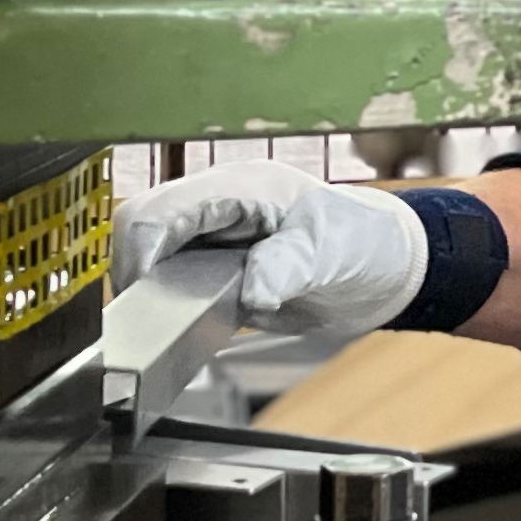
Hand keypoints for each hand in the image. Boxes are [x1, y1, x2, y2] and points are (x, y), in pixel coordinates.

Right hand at [108, 160, 429, 336]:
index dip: (140, 253)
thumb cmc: (366, 243)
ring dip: (149, 295)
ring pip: (149, 261)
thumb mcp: (333, 253)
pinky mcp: (215, 271)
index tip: (144, 297)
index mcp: (240, 188)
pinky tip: (183, 332)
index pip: (158, 210)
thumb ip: (290, 267)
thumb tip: (250, 292)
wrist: (384, 269)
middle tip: (150, 324)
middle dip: (136, 275)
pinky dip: (169, 310)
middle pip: (139, 231)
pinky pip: (172, 287)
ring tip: (166, 330)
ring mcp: (212, 239)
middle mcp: (216, 208)